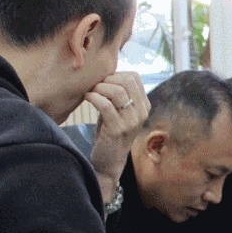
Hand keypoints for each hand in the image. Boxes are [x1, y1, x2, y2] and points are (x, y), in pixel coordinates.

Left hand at [84, 72, 148, 200]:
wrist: (109, 161)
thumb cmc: (110, 132)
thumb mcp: (120, 112)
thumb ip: (119, 94)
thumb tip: (107, 71)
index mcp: (144, 106)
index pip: (134, 77)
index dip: (116, 74)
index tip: (103, 83)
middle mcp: (141, 113)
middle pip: (126, 81)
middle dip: (106, 80)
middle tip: (95, 87)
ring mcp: (131, 122)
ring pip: (117, 91)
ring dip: (99, 88)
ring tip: (91, 93)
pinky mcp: (117, 129)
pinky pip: (105, 104)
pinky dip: (93, 97)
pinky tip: (87, 98)